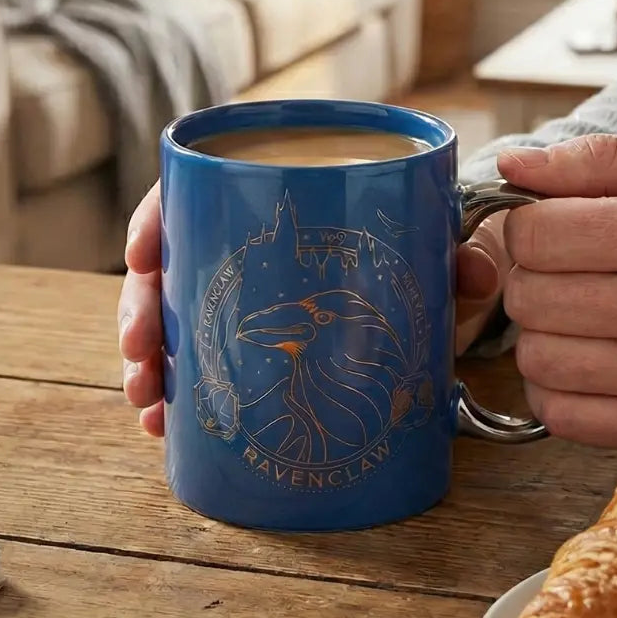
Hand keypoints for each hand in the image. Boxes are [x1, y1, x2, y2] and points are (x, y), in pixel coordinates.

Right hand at [117, 186, 510, 436]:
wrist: (407, 268)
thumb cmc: (398, 238)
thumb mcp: (422, 241)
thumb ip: (449, 252)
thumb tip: (477, 274)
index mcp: (260, 198)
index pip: (191, 193)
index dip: (155, 221)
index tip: (139, 257)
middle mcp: (232, 241)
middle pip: (166, 264)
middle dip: (140, 310)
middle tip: (140, 353)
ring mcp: (228, 290)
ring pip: (167, 316)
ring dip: (148, 360)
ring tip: (147, 404)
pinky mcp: (235, 337)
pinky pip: (190, 357)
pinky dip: (173, 391)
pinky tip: (162, 424)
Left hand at [499, 134, 616, 456]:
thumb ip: (602, 159)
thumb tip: (512, 162)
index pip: (533, 233)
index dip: (529, 225)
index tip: (551, 228)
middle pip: (526, 294)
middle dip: (532, 275)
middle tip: (567, 271)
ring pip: (534, 356)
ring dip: (541, 333)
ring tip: (578, 316)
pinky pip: (561, 417)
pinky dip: (554, 390)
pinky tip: (585, 363)